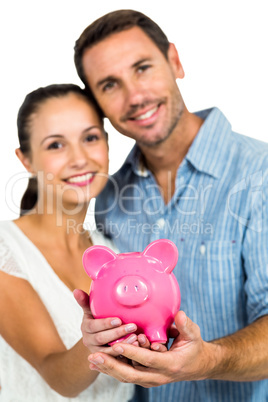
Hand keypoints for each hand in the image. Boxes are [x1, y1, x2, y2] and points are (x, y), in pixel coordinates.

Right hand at [73, 289, 138, 355]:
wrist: (98, 338)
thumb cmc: (97, 319)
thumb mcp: (90, 311)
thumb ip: (85, 301)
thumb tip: (76, 290)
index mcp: (85, 328)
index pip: (93, 327)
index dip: (105, 324)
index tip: (118, 320)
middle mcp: (89, 341)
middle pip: (102, 339)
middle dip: (117, 333)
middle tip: (132, 326)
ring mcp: (97, 352)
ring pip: (108, 351)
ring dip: (123, 344)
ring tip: (136, 337)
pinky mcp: (105, 361)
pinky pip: (115, 359)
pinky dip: (126, 354)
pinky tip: (136, 346)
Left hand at [87, 311, 218, 385]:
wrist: (196, 366)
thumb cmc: (194, 348)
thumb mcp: (193, 335)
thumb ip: (186, 325)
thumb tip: (180, 315)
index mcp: (170, 364)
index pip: (148, 360)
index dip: (132, 353)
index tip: (117, 345)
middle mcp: (158, 376)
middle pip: (131, 373)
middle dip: (111, 365)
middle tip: (94, 356)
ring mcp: (150, 379)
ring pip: (126, 376)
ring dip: (108, 368)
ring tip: (91, 359)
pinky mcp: (144, 377)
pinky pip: (126, 375)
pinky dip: (111, 370)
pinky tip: (97, 364)